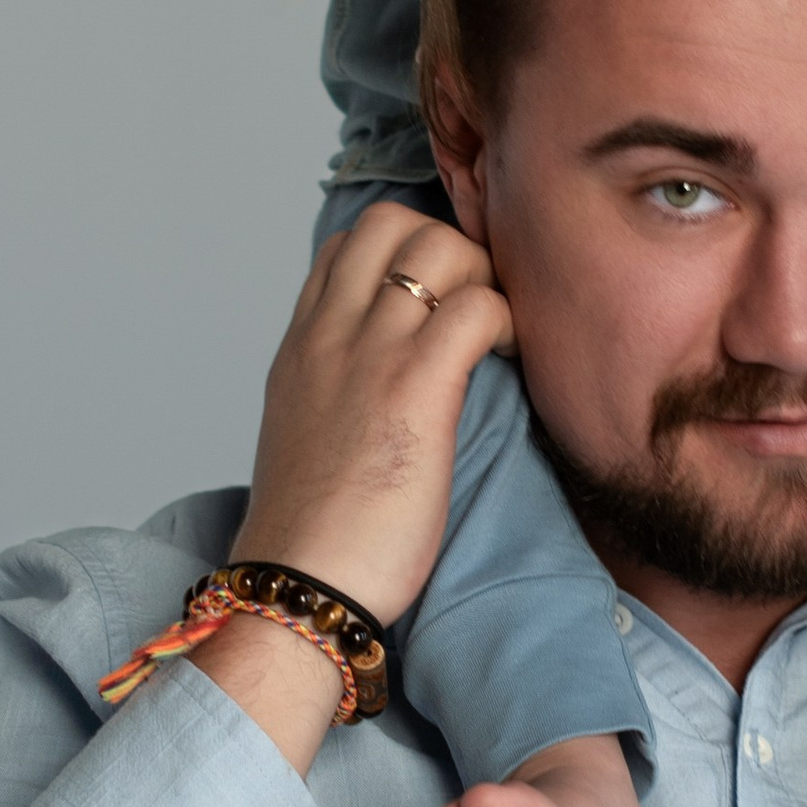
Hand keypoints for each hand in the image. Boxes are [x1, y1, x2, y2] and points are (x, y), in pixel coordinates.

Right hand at [234, 203, 513, 627]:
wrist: (298, 584)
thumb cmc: (311, 534)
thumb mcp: (306, 438)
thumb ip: (335, 392)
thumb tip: (376, 389)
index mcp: (302, 346)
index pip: (346, 246)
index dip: (402, 254)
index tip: (439, 300)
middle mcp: (330, 334)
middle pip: (391, 222)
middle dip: (450, 247)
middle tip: (476, 309)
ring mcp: (369, 353)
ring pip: (438, 245)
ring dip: (482, 277)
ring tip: (494, 335)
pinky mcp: (414, 388)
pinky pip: (475, 306)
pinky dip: (506, 319)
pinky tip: (509, 360)